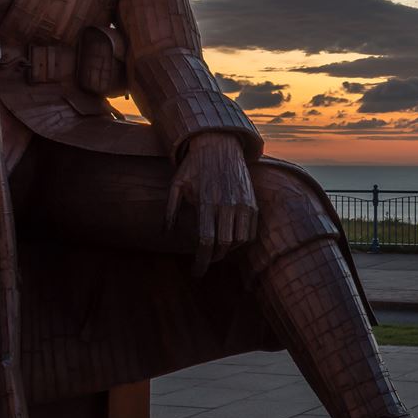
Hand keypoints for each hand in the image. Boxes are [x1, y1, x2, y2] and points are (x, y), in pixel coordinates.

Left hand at [166, 133, 256, 274]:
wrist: (219, 144)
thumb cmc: (194, 166)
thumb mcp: (176, 185)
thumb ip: (170, 211)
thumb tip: (165, 234)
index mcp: (206, 202)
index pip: (205, 242)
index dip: (200, 262)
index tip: (196, 272)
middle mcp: (227, 204)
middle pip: (223, 245)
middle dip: (212, 259)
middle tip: (204, 262)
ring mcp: (242, 203)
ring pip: (239, 241)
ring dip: (228, 251)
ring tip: (216, 251)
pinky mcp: (252, 202)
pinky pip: (250, 231)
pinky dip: (241, 242)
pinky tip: (230, 240)